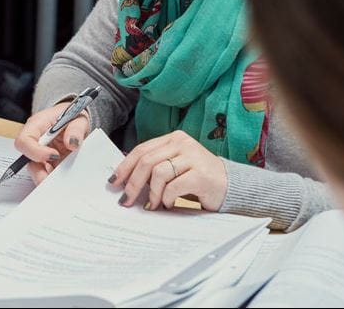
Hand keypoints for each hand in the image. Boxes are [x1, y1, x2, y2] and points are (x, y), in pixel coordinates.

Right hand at [14, 101, 89, 184]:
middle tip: (54, 180)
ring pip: (36, 169)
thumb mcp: (79, 118)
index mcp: (37, 124)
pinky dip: (53, 178)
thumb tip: (72, 143)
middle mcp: (35, 140)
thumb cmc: (73, 115)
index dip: (35, 151)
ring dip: (47, 177)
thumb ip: (76, 129)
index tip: (54, 155)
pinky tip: (63, 180)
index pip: (24, 140)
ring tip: (61, 182)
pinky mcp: (46, 162)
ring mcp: (39, 152)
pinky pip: (46, 172)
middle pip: (27, 159)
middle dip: (39, 172)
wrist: (76, 119)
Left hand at [109, 131, 227, 211]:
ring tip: (153, 205)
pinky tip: (168, 204)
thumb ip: (156, 166)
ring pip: (158, 173)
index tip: (114, 182)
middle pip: (147, 161)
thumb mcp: (175, 166)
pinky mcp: (201, 174)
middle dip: (133, 183)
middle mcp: (183, 143)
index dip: (125, 166)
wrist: (229, 185)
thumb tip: (125, 178)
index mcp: (174, 138)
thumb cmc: (197, 178)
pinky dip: (166, 198)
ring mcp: (193, 157)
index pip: (142, 149)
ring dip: (152, 193)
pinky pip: (173, 187)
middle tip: (126, 200)